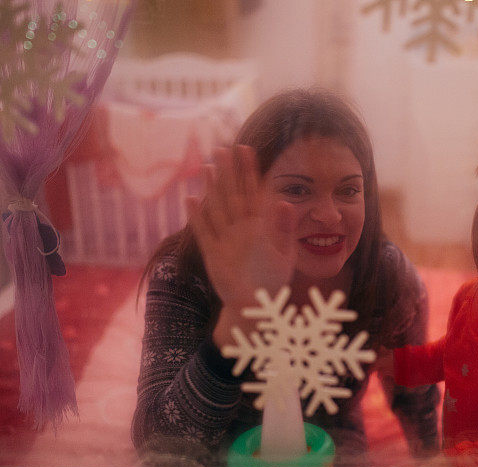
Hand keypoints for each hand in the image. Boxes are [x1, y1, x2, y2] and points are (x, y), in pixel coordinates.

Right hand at [187, 145, 297, 308]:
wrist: (256, 305)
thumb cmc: (272, 278)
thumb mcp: (284, 253)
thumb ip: (284, 228)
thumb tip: (284, 201)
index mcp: (259, 225)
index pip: (254, 192)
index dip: (250, 172)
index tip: (247, 149)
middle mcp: (241, 228)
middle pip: (233, 194)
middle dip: (229, 172)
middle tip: (224, 148)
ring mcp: (226, 239)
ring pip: (218, 208)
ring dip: (212, 188)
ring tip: (208, 166)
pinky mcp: (214, 254)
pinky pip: (205, 232)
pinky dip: (198, 217)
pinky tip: (191, 199)